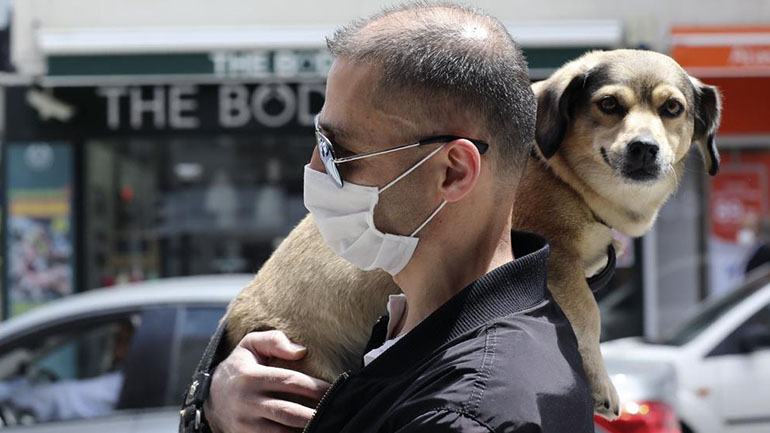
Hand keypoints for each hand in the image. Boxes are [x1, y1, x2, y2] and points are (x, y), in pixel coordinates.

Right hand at [204, 330, 330, 432]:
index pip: (288, 381)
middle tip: (335, 410)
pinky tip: (306, 431)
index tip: (333, 389)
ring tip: (324, 423)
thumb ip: (275, 341)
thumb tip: (302, 351)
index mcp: (250, 376)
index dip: (313, 386)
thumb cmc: (240, 366)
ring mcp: (245, 423)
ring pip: (280, 432)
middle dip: (313, 413)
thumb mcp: (251, 345)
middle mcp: (247, 401)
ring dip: (304, 429)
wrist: (210, 397)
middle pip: (287, 411)